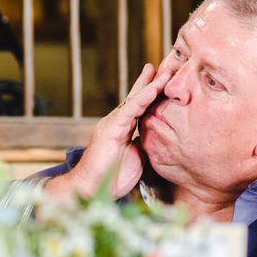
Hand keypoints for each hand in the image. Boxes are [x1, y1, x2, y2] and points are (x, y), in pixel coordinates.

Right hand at [48, 59, 168, 201]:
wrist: (91, 190)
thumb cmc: (113, 178)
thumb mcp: (136, 156)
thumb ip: (146, 142)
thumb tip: (161, 134)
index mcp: (123, 129)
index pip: (140, 106)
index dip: (152, 92)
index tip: (165, 79)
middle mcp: (118, 122)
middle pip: (138, 97)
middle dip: (151, 81)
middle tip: (165, 65)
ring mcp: (113, 124)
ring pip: (135, 100)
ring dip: (151, 85)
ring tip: (164, 72)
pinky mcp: (110, 129)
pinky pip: (130, 110)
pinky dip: (142, 98)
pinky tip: (153, 89)